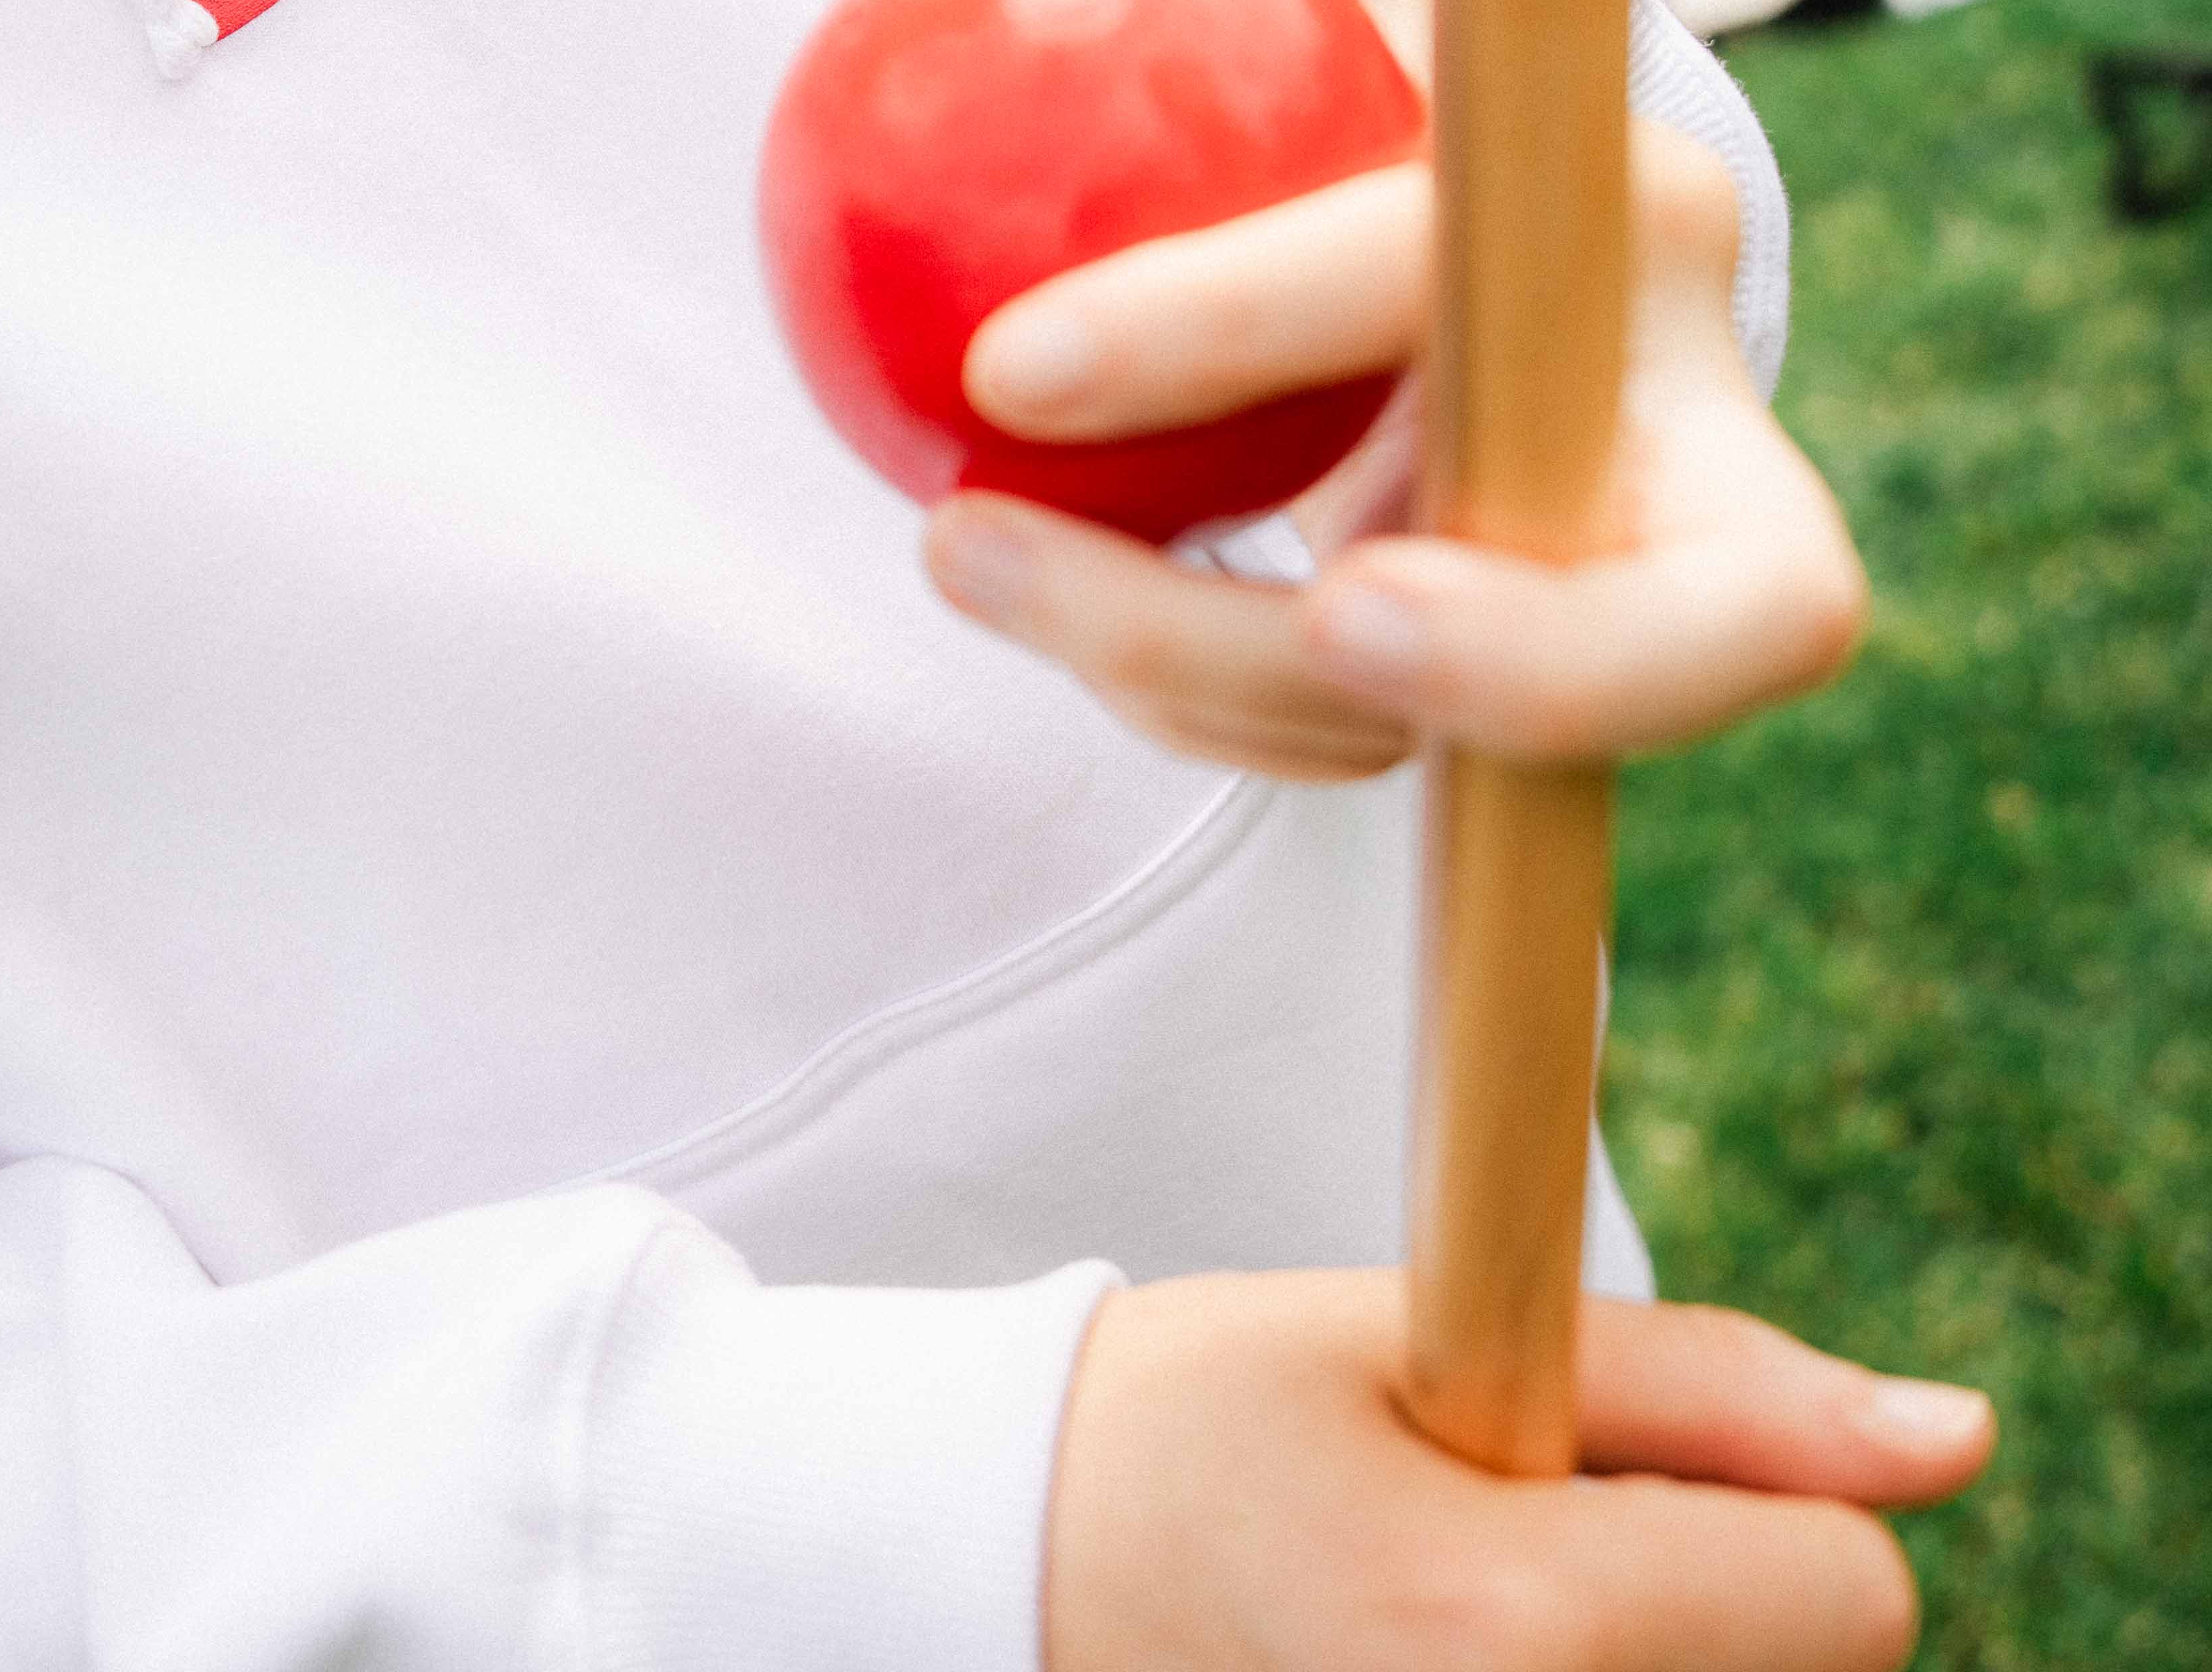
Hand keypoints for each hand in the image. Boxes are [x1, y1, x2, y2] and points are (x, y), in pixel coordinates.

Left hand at [920, 0, 1865, 775]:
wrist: (1503, 261)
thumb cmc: (1389, 100)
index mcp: (1633, 217)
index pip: (1439, 269)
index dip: (1243, 321)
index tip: (1009, 363)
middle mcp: (1693, 436)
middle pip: (1673, 623)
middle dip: (1470, 658)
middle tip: (1082, 588)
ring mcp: (1642, 603)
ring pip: (1454, 721)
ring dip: (1191, 681)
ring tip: (951, 555)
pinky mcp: (1542, 702)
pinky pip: (1356, 742)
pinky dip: (1188, 697)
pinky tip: (1032, 595)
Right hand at [1046, 1271, 1991, 1671]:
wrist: (1006, 1560)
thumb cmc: (1220, 1416)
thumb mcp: (1431, 1330)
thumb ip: (1709, 1384)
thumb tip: (1962, 1437)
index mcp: (1512, 1619)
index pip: (1852, 1594)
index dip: (1754, 1497)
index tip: (1590, 1464)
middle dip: (1707, 1598)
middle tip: (1498, 1540)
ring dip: (1659, 1663)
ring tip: (1469, 1615)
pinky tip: (1466, 1660)